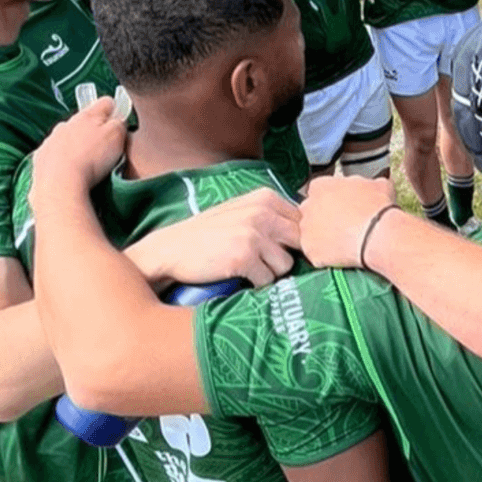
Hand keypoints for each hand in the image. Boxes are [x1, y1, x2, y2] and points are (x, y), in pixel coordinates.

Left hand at [30, 97, 126, 194]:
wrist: (59, 183)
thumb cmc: (91, 160)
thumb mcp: (117, 137)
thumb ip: (119, 123)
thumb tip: (118, 121)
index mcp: (88, 115)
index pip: (106, 102)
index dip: (115, 111)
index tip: (118, 123)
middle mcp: (67, 123)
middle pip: (84, 120)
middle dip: (94, 130)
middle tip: (105, 149)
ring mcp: (51, 139)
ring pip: (68, 136)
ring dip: (77, 145)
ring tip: (88, 164)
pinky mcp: (41, 156)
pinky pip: (54, 153)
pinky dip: (62, 159)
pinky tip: (71, 172)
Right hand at [128, 188, 300, 288]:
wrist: (170, 249)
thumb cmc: (209, 234)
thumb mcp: (242, 211)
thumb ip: (273, 216)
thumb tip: (310, 233)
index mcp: (266, 198)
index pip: (303, 223)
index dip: (293, 241)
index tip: (275, 248)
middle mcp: (263, 213)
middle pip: (300, 244)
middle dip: (286, 256)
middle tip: (263, 262)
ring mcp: (253, 235)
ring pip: (285, 266)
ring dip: (270, 272)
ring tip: (247, 267)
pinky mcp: (243, 258)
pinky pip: (267, 280)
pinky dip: (255, 284)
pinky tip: (237, 275)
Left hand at [300, 175, 396, 268]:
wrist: (378, 235)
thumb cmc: (377, 209)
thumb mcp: (378, 185)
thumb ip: (366, 183)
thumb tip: (372, 186)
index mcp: (320, 186)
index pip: (318, 190)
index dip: (331, 198)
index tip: (341, 205)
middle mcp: (308, 206)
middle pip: (311, 211)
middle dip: (324, 217)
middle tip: (343, 223)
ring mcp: (306, 230)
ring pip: (311, 234)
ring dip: (323, 237)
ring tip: (344, 241)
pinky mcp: (310, 251)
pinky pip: (316, 253)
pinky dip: (327, 255)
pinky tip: (343, 254)